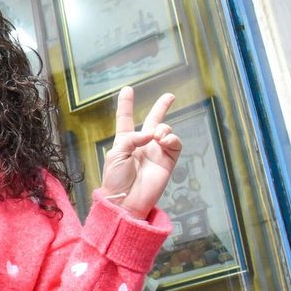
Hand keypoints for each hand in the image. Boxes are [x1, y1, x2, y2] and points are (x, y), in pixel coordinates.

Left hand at [98, 86, 181, 217]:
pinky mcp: (168, 161)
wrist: (126, 201)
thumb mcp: (116, 154)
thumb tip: (152, 133)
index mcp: (124, 142)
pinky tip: (164, 141)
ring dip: (164, 128)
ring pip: (166, 131)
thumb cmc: (116, 179)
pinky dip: (172, 139)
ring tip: (158, 136)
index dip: (126, 105)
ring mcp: (156, 152)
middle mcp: (142, 145)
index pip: (126, 119)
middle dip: (161, 108)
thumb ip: (132, 138)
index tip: (127, 89)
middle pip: (153, 121)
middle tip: (170, 96)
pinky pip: (175, 145)